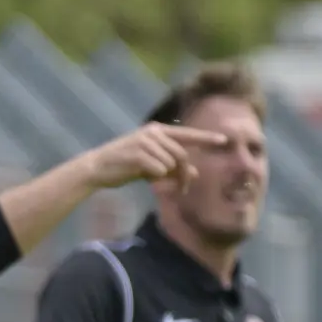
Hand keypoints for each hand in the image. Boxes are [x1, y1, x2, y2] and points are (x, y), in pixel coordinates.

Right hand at [85, 122, 227, 189]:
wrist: (97, 168)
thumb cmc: (124, 166)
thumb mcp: (151, 165)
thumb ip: (172, 166)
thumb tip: (196, 173)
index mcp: (157, 131)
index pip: (187, 134)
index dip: (206, 137)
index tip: (224, 140)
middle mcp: (153, 133)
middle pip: (182, 155)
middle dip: (184, 174)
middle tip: (182, 190)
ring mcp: (145, 141)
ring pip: (171, 164)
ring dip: (166, 177)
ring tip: (154, 182)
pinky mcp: (138, 154)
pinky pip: (159, 170)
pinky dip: (154, 178)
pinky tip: (142, 177)